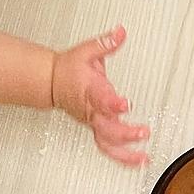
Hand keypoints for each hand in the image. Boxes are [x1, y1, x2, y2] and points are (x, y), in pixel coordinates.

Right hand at [52, 26, 148, 165]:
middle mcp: (91, 110)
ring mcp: (92, 121)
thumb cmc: (67, 69)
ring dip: (125, 154)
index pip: (102, 99)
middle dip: (125, 133)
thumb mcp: (87, 51)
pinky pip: (107, 146)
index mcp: (90, 90)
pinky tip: (137, 160)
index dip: (113, 103)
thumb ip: (106, 44)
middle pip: (106, 128)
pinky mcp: (94, 128)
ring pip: (106, 143)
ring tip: (143, 158)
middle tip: (143, 132)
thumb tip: (120, 33)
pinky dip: (122, 157)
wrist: (50, 82)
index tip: (125, 104)